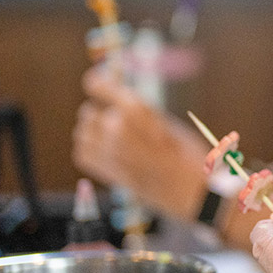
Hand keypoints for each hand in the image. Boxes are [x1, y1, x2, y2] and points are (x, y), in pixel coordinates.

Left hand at [72, 63, 208, 219]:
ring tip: (114, 137)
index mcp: (134, 109)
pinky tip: (109, 151)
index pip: (97, 85)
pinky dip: (91, 149)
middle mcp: (115, 128)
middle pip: (88, 110)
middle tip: (120, 120)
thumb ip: (139, 109)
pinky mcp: (103, 171)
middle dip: (101, 112)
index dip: (98, 82)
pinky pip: (82, 152)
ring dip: (94, 132)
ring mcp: (107, 151)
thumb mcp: (166, 121)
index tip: (99, 82)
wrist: (190, 190)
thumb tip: (116, 97)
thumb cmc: (187, 153)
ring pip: (82, 132)